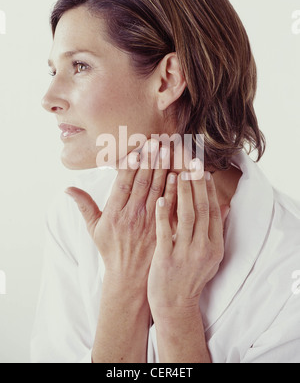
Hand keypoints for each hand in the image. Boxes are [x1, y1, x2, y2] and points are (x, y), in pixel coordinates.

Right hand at [65, 139, 169, 291]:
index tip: (137, 149)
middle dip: (150, 160)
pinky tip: (179, 176)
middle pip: (142, 182)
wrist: (129, 278)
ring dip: (163, 169)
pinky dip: (174, 190)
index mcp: (114, 213)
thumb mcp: (94, 230)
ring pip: (157, 190)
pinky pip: (168, 206)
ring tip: (168, 150)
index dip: (130, 166)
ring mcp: (148, 222)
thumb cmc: (111, 251)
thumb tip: (68, 188)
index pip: (123, 184)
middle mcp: (131, 215)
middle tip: (157, 141)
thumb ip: (84, 206)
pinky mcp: (161, 228)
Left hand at [148, 163, 229, 318]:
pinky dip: (163, 213)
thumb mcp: (210, 257)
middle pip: (200, 208)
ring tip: (176, 173)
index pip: (212, 210)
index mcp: (214, 245)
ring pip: (185, 216)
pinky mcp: (167, 258)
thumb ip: (216, 231)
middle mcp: (203, 247)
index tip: (202, 171)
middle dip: (195, 183)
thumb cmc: (190, 277)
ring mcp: (185, 253)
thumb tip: (225, 207)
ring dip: (181, 192)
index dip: (207, 189)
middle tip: (190, 163)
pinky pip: (165, 231)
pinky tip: (159, 197)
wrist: (175, 304)